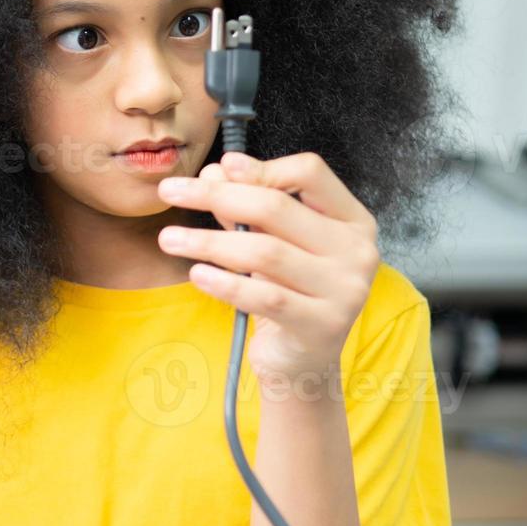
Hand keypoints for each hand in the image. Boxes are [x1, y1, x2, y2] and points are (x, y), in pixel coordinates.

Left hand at [154, 151, 379, 382]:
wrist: (301, 359)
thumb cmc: (285, 290)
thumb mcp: (267, 241)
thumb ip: (244, 206)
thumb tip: (215, 171)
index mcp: (352, 220)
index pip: (311, 173)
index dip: (262, 167)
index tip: (220, 165)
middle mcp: (357, 251)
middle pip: (278, 208)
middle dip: (216, 196)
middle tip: (170, 192)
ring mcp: (345, 290)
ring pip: (265, 252)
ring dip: (208, 241)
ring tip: (169, 239)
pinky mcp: (322, 325)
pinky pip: (265, 297)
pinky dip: (225, 283)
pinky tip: (197, 274)